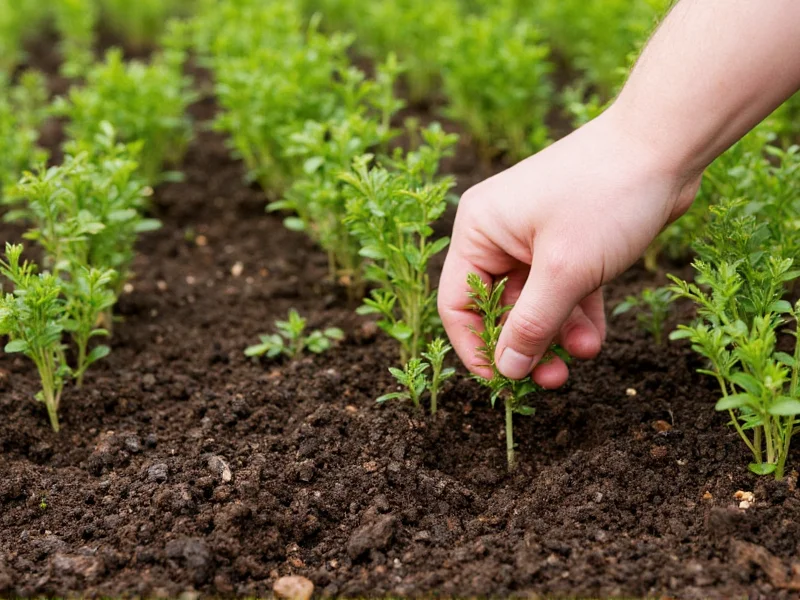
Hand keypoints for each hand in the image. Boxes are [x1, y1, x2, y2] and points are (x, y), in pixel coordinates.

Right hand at [438, 107, 701, 387]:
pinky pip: (563, 289)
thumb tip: (505, 370)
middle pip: (499, 306)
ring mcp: (535, 236)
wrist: (665, 144)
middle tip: (549, 379)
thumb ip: (530, 326)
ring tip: (581, 359)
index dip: (476, 346)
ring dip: (556, 334)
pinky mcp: (569, 241)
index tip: (502, 381)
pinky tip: (593, 340)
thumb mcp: (564, 272)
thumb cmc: (604, 196)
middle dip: (524, 344)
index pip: (458, 302)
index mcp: (479, 230)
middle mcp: (499, 233)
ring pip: (535, 302)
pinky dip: (576, 314)